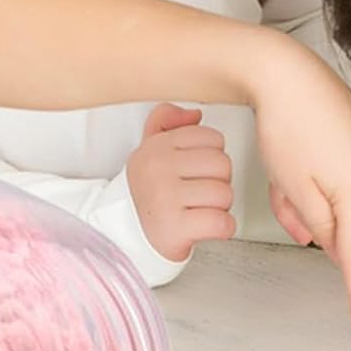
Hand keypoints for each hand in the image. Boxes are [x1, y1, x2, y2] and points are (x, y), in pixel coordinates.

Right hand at [125, 104, 235, 261]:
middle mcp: (157, 168)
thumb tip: (194, 114)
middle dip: (218, 182)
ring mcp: (164, 198)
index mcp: (156, 147)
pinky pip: (222, 223)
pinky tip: (204, 227)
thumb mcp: (150, 150)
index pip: (212, 138)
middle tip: (199, 194)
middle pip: (222, 164)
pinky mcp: (174, 228)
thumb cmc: (149, 193)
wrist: (125, 236)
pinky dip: (222, 229)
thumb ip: (166, 121)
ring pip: (225, 194)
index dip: (211, 158)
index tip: (196, 171)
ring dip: (219, 207)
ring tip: (198, 210)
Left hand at [248, 42, 350, 329]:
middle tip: (289, 202)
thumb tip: (337, 247)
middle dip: (322, 229)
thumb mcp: (294, 189)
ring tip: (296, 188)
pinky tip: (314, 180)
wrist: (290, 76)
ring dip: (330, 214)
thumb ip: (320, 227)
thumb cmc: (287, 128)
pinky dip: (340, 198)